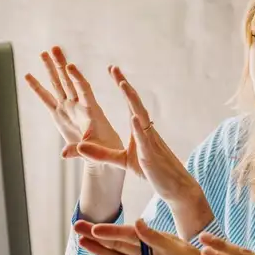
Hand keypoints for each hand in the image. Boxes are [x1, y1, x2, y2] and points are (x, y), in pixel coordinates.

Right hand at [24, 46, 122, 163]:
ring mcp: (68, 108)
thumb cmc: (106, 150)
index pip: (84, 90)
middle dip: (61, 65)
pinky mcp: (59, 115)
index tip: (70, 66)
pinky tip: (28, 76)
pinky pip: (46, 99)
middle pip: (69, 81)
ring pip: (58, 85)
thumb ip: (80, 151)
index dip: (77, 78)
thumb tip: (63, 155)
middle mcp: (79, 105)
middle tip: (54, 48)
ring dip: (51, 69)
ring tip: (43, 53)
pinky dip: (37, 88)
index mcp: (91, 110)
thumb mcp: (96, 151)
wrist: (104, 153)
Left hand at [73, 70, 201, 201]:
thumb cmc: (152, 171)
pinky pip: (145, 138)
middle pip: (135, 103)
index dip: (122, 86)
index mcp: (140, 129)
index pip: (130, 103)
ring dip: (132, 100)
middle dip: (124, 85)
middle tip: (113, 68)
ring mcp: (150, 140)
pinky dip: (138, 127)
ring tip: (123, 85)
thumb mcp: (122, 161)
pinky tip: (133, 117)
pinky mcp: (151, 154)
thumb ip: (102, 154)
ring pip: (141, 115)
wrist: (174, 186)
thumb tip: (80, 147)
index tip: (113, 70)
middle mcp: (146, 130)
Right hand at [76, 219, 210, 254]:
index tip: (95, 228)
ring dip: (99, 250)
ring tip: (82, 241)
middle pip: (119, 244)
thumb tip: (137, 222)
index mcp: (159, 242)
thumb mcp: (179, 252)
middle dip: (98, 236)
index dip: (112, 232)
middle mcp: (150, 253)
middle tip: (77, 226)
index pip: (131, 235)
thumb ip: (157, 239)